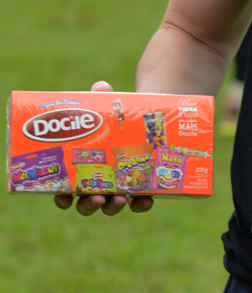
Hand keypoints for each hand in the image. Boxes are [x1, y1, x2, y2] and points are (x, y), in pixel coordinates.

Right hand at [53, 80, 153, 215]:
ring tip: (121, 198)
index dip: (62, 198)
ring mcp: (119, 187)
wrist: (148, 118)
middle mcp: (98, 182)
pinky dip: (141, 204)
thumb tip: (101, 86)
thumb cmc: (119, 116)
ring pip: (112, 205)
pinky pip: (140, 202)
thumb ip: (103, 98)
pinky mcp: (141, 186)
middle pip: (88, 204)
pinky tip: (147, 199)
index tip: (63, 198)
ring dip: (114, 206)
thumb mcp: (110, 107)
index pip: (66, 190)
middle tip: (97, 198)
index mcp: (82, 168)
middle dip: (90, 204)